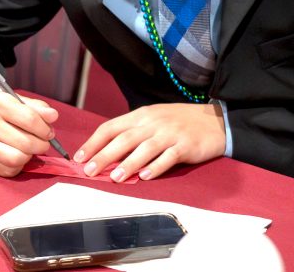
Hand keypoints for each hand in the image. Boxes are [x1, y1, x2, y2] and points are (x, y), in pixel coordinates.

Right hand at [0, 92, 59, 176]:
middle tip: (43, 143)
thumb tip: (53, 116)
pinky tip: (18, 155)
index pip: (30, 119)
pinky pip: (8, 170)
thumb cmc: (2, 110)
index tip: (48, 132)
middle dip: (41, 145)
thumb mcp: (18, 101)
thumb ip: (38, 108)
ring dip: (30, 156)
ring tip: (30, 149)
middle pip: (25, 142)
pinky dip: (19, 165)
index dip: (45, 129)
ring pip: (16, 159)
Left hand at [74, 103, 224, 181]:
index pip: (111, 127)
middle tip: (90, 170)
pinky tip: (146, 177)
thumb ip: (132, 133)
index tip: (80, 156)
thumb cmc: (178, 122)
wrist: (214, 120)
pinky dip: (156, 167)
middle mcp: (152, 123)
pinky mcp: (185, 145)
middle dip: (104, 155)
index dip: (94, 142)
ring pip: (144, 149)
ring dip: (128, 164)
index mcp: (140, 115)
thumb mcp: (152, 120)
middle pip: (124, 139)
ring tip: (115, 177)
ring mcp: (169, 134)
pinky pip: (168, 157)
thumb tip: (107, 152)